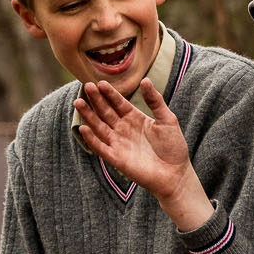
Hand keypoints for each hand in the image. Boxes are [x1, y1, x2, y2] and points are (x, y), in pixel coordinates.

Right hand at [74, 79, 197, 205]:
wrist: (175, 173)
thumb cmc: (173, 147)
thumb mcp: (167, 120)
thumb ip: (155, 101)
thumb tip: (145, 80)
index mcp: (135, 118)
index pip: (118, 103)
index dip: (110, 93)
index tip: (100, 83)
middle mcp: (123, 129)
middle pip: (105, 112)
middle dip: (96, 100)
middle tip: (87, 86)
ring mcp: (119, 143)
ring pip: (99, 127)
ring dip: (88, 115)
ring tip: (78, 102)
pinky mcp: (116, 158)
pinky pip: (100, 147)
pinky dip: (91, 139)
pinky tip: (83, 128)